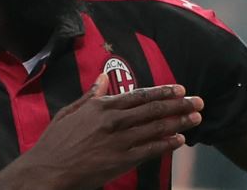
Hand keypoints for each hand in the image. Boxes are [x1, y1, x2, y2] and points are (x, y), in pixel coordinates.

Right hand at [6, 73, 203, 189]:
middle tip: (197, 101)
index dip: (162, 91)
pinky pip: (150, 150)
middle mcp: (114, 121)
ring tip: (196, 117)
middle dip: (178, 104)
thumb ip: (90, 95)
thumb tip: (103, 77)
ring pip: (156, 128)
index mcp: (102, 107)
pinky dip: (166, 143)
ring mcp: (120, 141)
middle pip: (153, 109)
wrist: (48, 169)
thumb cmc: (55, 141)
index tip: (178, 89)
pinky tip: (179, 139)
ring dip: (179, 121)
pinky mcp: (122, 160)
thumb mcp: (69, 111)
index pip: (139, 95)